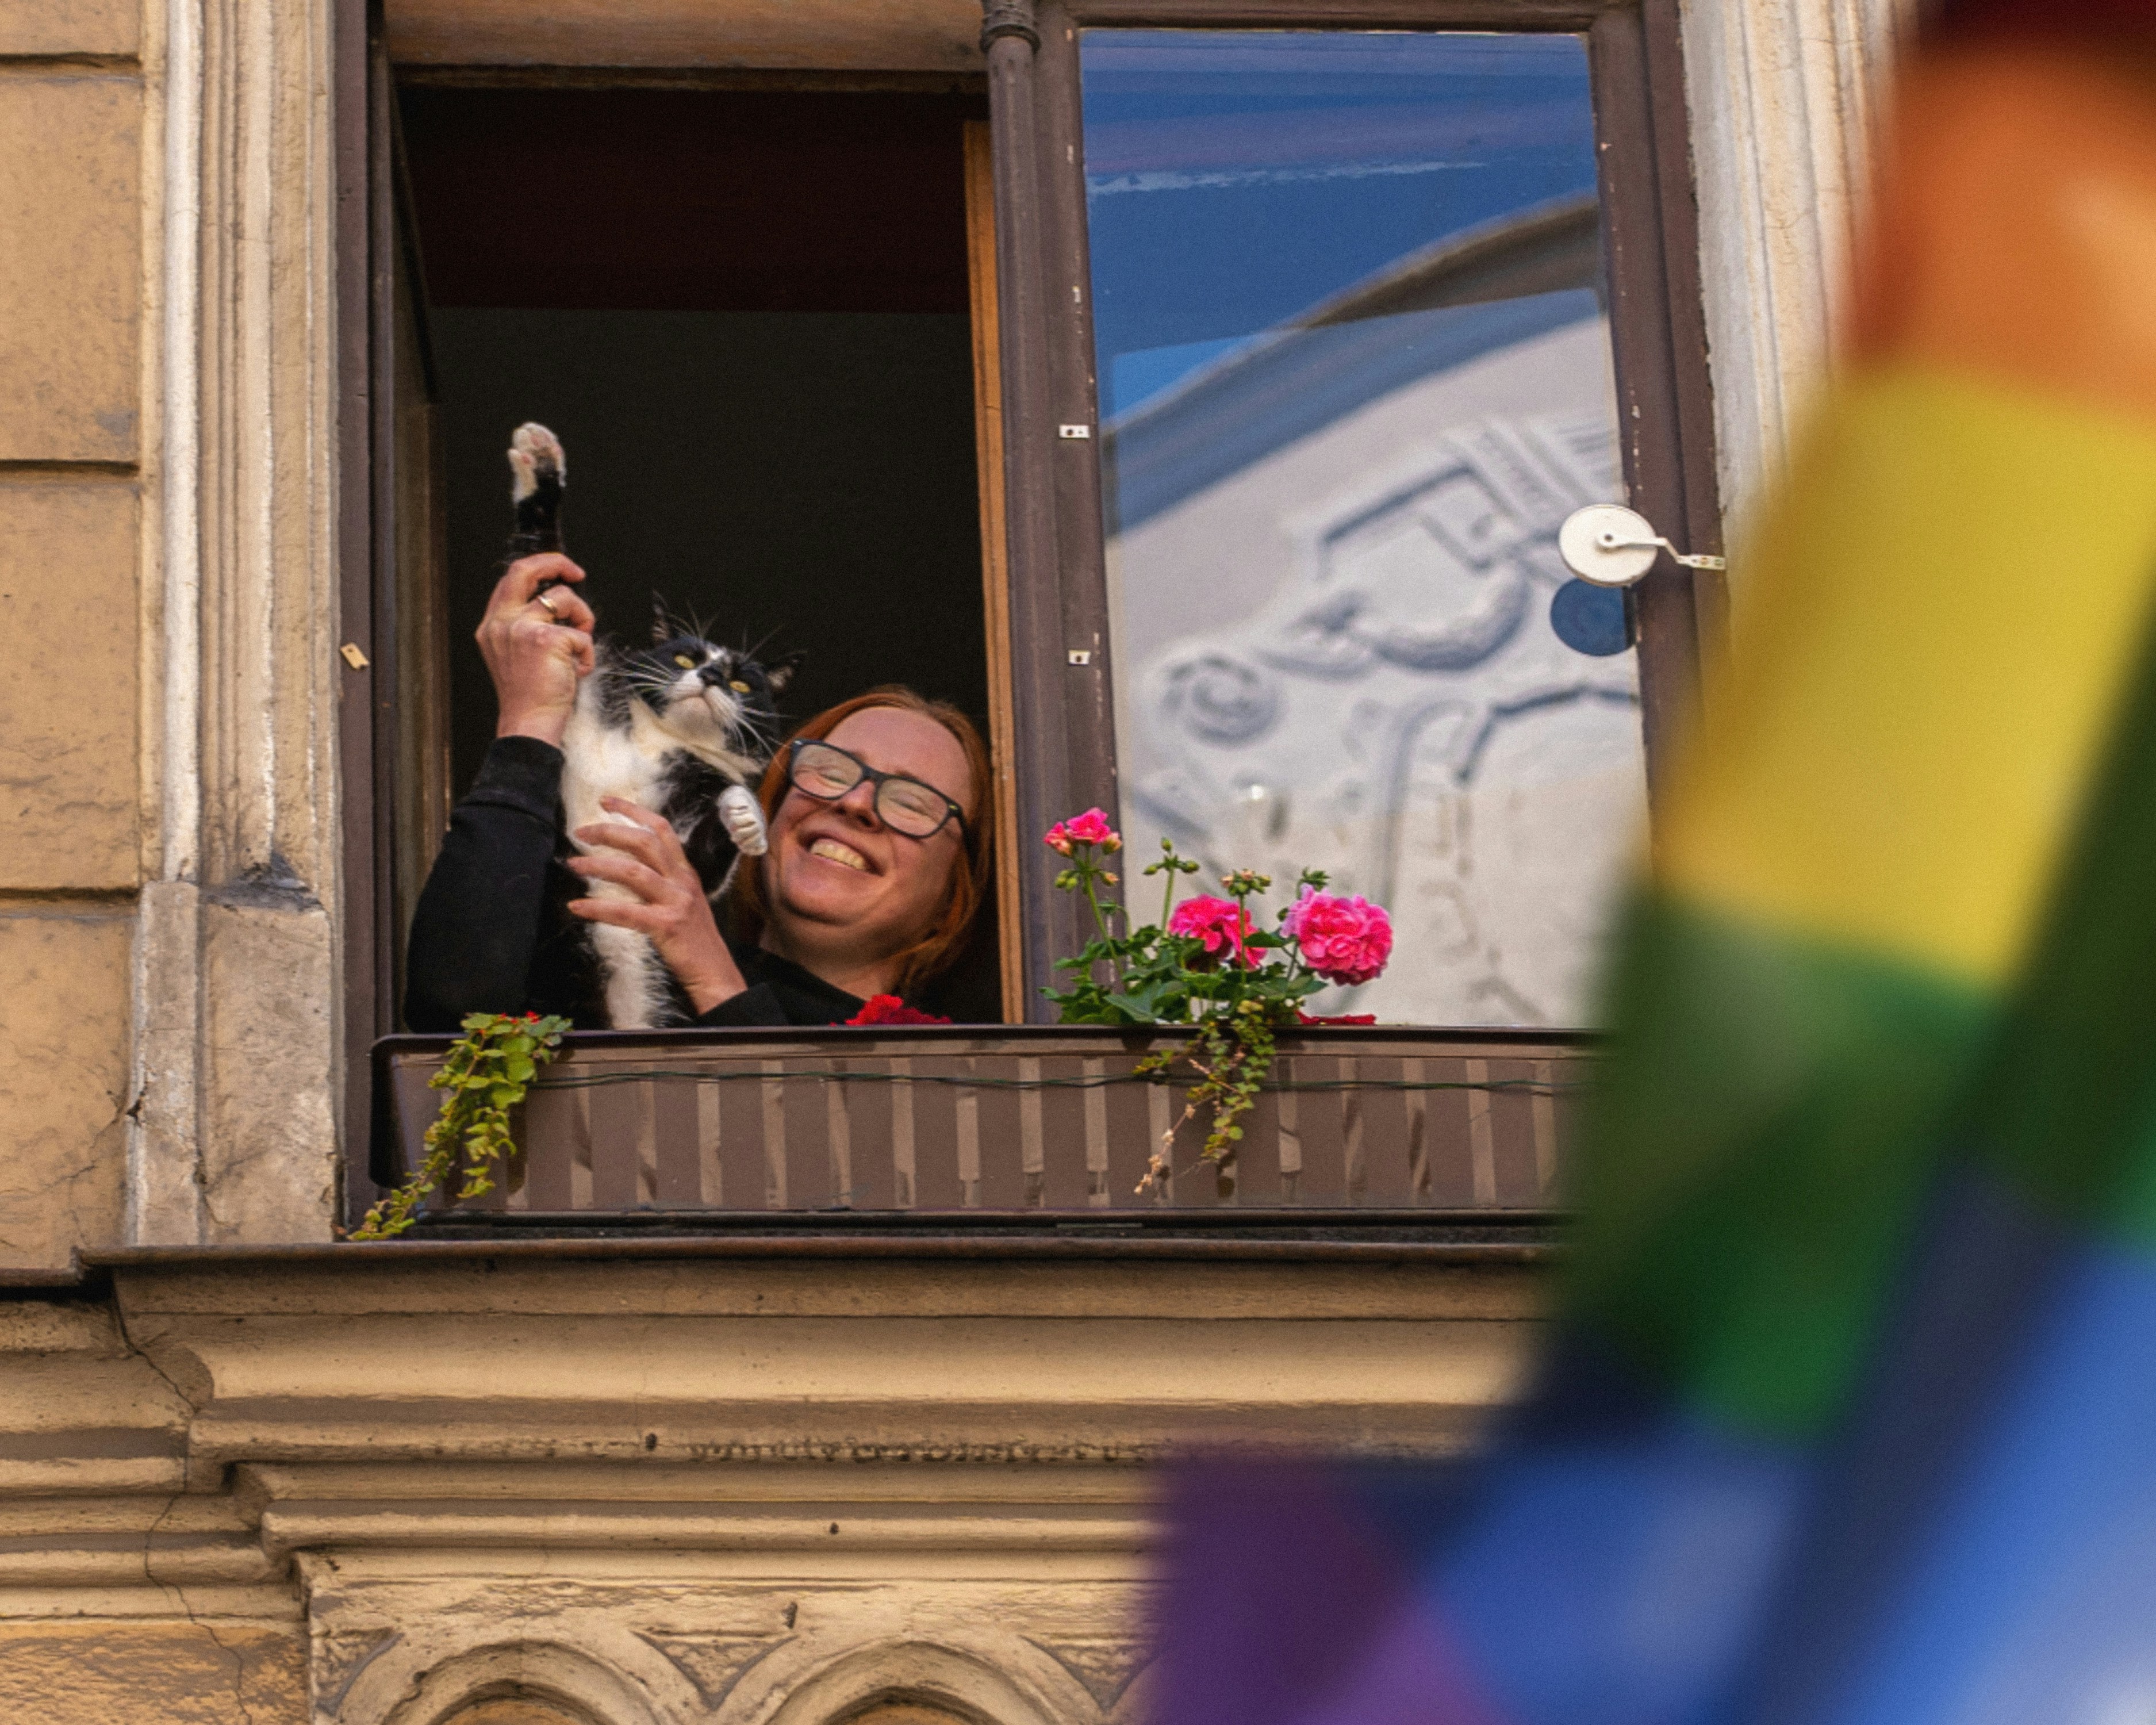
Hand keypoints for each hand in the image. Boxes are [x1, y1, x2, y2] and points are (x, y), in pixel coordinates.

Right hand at [478, 553, 595, 746]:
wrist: (529, 722)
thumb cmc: (530, 694)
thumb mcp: (517, 653)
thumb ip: (526, 624)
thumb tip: (556, 600)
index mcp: (492, 625)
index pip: (512, 578)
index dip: (539, 567)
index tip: (561, 571)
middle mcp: (502, 622)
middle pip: (525, 570)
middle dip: (556, 562)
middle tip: (577, 572)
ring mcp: (521, 628)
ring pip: (564, 598)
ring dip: (582, 619)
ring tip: (578, 649)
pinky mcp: (545, 640)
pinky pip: (581, 634)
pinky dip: (587, 653)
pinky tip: (576, 672)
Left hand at [567, 797, 748, 1014]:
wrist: (715, 973)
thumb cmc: (694, 942)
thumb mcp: (683, 903)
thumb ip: (662, 884)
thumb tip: (627, 870)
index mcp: (684, 874)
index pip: (661, 830)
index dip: (634, 812)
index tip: (606, 802)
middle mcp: (681, 882)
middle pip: (645, 842)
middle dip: (610, 831)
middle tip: (581, 832)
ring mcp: (675, 902)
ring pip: (633, 871)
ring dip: (599, 864)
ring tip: (574, 863)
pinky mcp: (666, 925)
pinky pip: (626, 912)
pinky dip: (597, 908)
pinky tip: (577, 907)